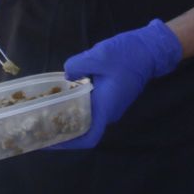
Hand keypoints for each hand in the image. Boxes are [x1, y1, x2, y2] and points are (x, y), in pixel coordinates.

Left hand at [53, 19, 181, 149]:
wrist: (151, 49)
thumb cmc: (127, 55)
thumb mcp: (97, 56)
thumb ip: (76, 66)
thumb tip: (67, 75)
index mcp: (105, 108)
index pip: (88, 137)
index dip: (68, 144)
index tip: (49, 140)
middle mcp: (109, 111)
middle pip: (84, 128)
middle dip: (63, 128)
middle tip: (41, 122)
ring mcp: (112, 104)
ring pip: (88, 116)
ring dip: (69, 113)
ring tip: (48, 106)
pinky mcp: (113, 96)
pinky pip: (92, 105)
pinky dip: (77, 103)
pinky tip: (65, 91)